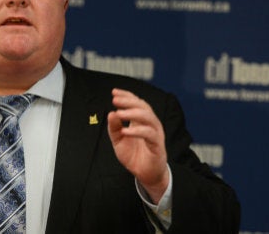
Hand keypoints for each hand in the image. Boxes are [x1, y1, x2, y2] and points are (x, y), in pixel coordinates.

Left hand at [107, 88, 168, 202]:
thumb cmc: (134, 156)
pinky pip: (149, 134)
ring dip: (133, 113)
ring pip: (148, 117)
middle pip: (143, 106)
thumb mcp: (119, 141)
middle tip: (115, 100)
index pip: (137, 103)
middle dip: (129, 101)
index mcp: (142, 121)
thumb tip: (111, 113)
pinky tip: (125, 131)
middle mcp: (151, 124)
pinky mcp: (157, 145)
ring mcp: (155, 134)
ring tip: (119, 113)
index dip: (127, 96)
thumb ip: (114, 128)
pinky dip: (137, 131)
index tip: (114, 92)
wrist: (145, 175)